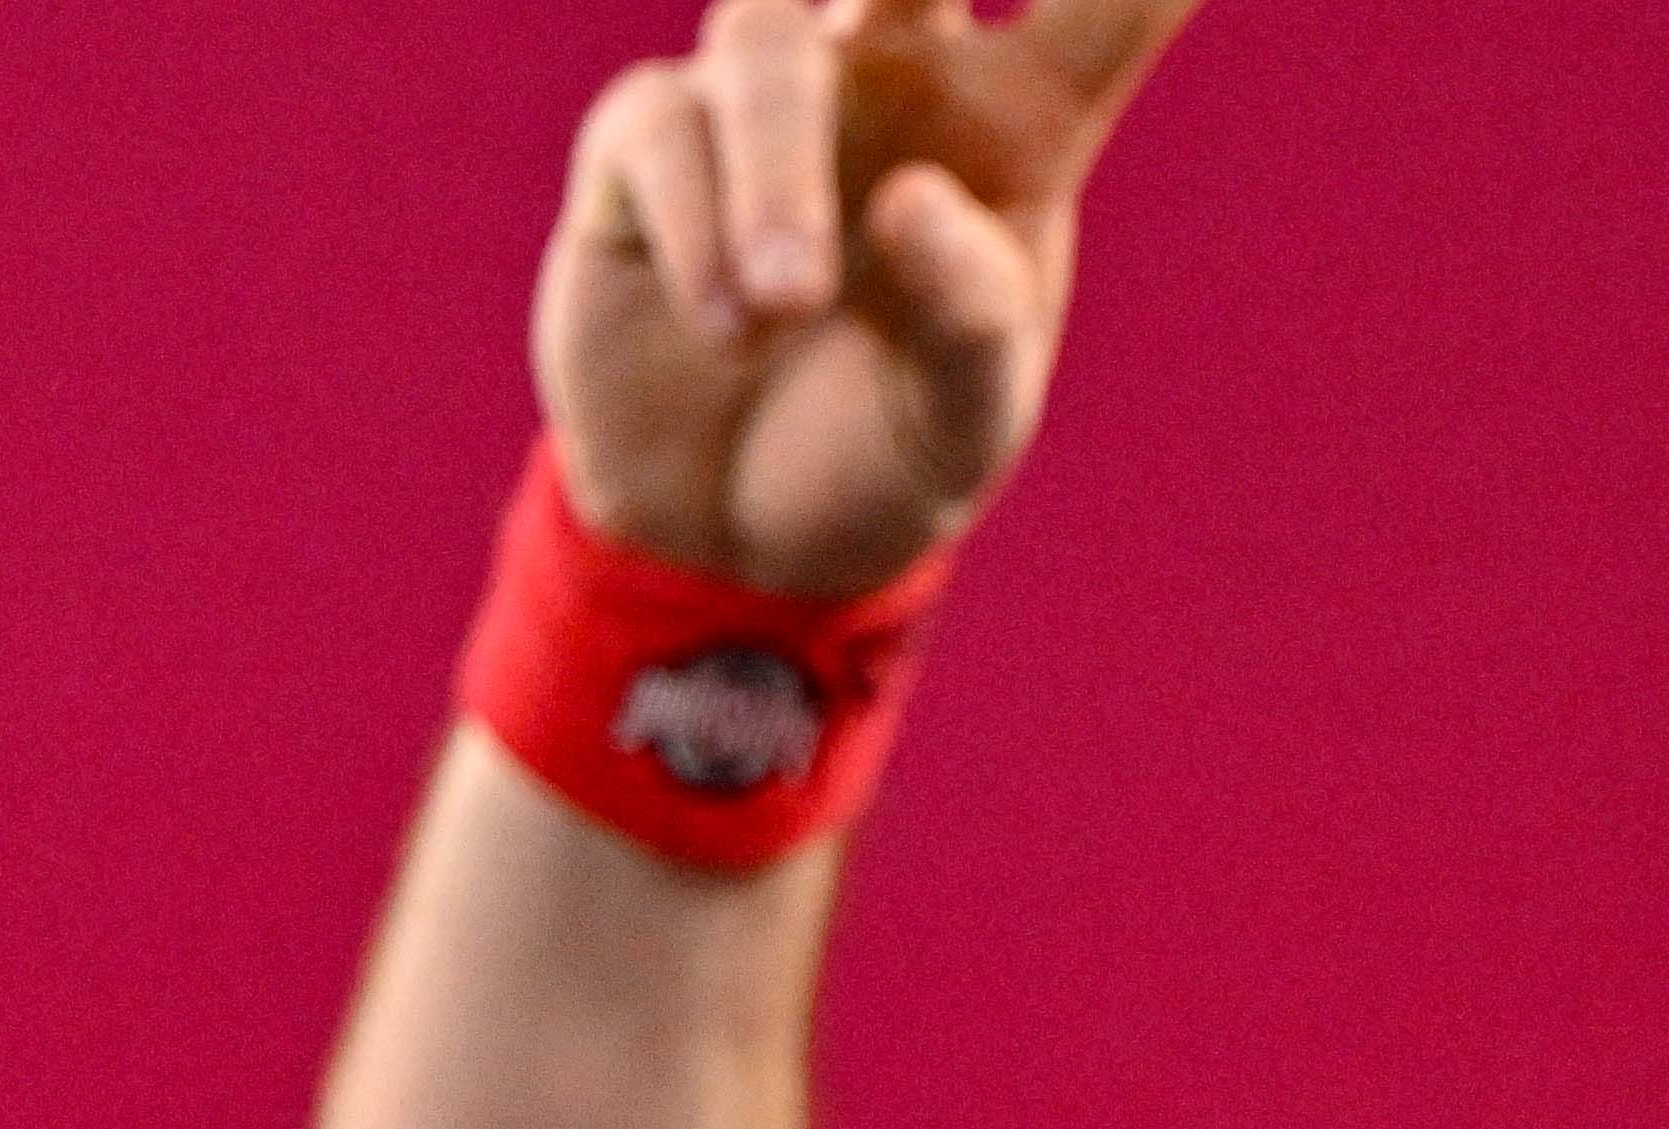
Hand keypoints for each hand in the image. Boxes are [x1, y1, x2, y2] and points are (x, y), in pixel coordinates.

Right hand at [542, 0, 1201, 595]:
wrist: (730, 538)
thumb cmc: (884, 448)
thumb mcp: (966, 422)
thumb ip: (969, 318)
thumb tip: (907, 201)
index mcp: (1019, 119)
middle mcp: (896, 73)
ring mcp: (768, 97)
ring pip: (769, 33)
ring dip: (779, 164)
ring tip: (786, 310)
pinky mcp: (649, 145)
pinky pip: (664, 124)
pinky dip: (700, 229)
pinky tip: (730, 331)